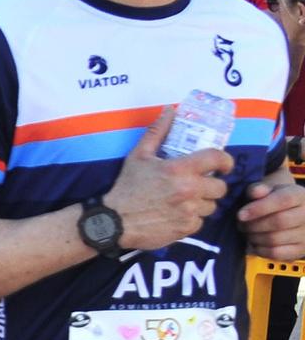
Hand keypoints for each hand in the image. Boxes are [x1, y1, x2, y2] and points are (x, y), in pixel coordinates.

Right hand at [102, 108, 232, 251]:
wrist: (114, 221)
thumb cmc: (127, 187)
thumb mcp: (138, 156)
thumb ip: (157, 132)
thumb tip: (169, 110)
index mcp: (180, 169)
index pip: (217, 159)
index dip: (225, 161)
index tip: (223, 166)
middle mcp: (189, 190)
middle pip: (220, 187)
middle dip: (211, 186)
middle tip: (198, 186)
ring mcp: (189, 211)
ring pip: (210, 206)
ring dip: (201, 203)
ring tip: (184, 202)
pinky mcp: (186, 228)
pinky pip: (200, 222)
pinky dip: (191, 219)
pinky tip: (176, 215)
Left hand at [239, 179, 304, 259]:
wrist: (287, 214)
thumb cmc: (271, 201)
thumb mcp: (266, 191)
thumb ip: (258, 189)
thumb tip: (256, 191)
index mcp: (300, 195)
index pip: (284, 200)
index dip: (260, 208)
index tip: (240, 215)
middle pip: (279, 221)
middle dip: (253, 225)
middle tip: (241, 225)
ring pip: (275, 239)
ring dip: (254, 237)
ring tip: (247, 232)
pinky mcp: (301, 250)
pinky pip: (276, 253)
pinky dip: (260, 249)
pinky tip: (255, 243)